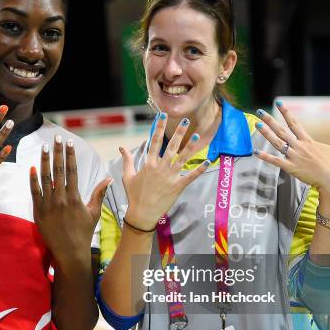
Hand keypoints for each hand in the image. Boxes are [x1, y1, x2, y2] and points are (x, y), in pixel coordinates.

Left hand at [30, 135, 111, 266]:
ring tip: (43, 147)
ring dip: (44, 161)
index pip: (72, 171)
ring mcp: (48, 205)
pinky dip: (33, 180)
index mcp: (75, 198)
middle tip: (56, 138)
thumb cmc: (84, 232)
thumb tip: (109, 178)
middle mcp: (61, 199)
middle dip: (57, 153)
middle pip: (59, 170)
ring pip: (45, 178)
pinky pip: (35, 193)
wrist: (70, 252)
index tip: (69, 143)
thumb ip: (99, 194)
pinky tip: (32, 167)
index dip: (70, 155)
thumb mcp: (94, 212)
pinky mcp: (38, 212)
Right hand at [120, 114, 209, 230]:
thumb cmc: (134, 194)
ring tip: (196, 135)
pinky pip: (191, 176)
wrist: (142, 213)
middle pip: (171, 146)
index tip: (163, 116)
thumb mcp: (127, 176)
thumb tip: (121, 147)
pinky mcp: (178, 186)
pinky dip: (199, 169)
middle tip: (185, 120)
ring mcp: (170, 177)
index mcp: (149, 164)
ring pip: (183, 158)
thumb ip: (126, 160)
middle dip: (179, 132)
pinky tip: (207, 161)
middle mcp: (161, 168)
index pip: (155, 141)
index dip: (159, 127)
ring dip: (190, 146)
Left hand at [254, 103, 329, 198]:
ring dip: (266, 133)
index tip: (278, 103)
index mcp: (308, 140)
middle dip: (270, 120)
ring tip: (257, 124)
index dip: (285, 112)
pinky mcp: (291, 168)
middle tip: (260, 112)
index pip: (294, 122)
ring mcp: (294, 157)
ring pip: (277, 142)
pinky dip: (265, 156)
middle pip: (282, 130)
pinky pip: (276, 161)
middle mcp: (299, 146)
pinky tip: (255, 151)